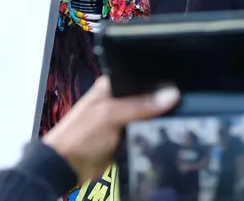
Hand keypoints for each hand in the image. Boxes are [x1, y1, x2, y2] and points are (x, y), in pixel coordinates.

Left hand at [43, 76, 179, 183]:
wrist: (66, 167)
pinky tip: (162, 133)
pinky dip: (152, 134)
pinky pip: (145, 132)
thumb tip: (170, 95)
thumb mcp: (110, 115)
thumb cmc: (78, 135)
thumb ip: (140, 105)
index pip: (141, 76)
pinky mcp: (125, 136)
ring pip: (149, 115)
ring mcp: (122, 118)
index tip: (177, 88)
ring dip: (157, 119)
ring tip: (172, 120)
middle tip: (178, 106)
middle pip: (148, 96)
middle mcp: (118, 99)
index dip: (159, 81)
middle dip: (161, 102)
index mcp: (111, 85)